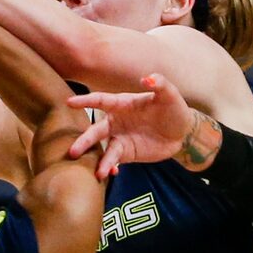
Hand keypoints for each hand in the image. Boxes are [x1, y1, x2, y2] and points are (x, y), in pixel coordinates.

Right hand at [66, 74, 216, 179]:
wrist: (183, 133)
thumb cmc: (173, 109)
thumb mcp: (169, 95)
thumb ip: (159, 84)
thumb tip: (147, 79)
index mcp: (122, 104)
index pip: (100, 101)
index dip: (85, 101)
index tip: (69, 103)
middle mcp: (116, 121)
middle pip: (96, 131)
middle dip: (85, 140)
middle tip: (73, 151)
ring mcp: (120, 138)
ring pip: (104, 149)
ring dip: (98, 160)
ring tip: (97, 172)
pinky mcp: (126, 153)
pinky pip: (114, 161)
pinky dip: (110, 167)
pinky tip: (109, 174)